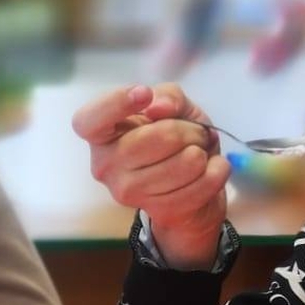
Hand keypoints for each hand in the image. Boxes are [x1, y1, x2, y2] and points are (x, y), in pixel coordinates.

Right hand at [74, 83, 230, 267]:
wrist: (189, 185)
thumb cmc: (173, 137)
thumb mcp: (173, 105)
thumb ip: (168, 96)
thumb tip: (159, 107)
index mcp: (100, 134)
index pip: (88, 121)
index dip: (115, 104)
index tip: (144, 94)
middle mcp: (104, 165)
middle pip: (155, 138)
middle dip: (187, 130)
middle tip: (194, 132)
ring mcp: (128, 192)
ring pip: (185, 163)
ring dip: (203, 152)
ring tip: (199, 152)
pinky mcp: (156, 210)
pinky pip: (201, 185)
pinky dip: (216, 171)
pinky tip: (211, 168)